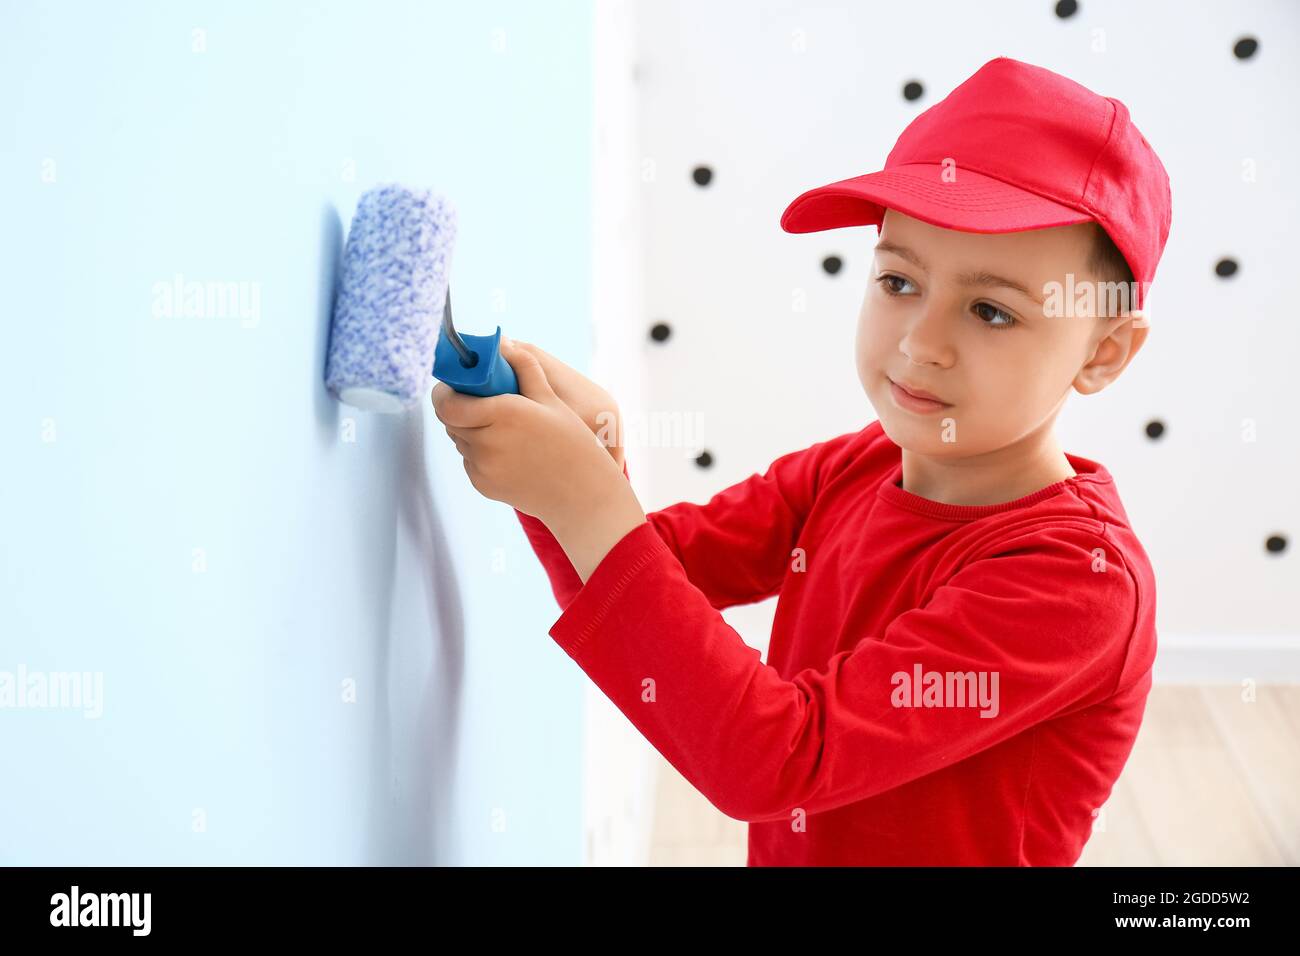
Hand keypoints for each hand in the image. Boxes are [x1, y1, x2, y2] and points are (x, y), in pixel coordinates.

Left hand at [432, 339, 627, 527]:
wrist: (581, 494)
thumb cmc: (571, 442)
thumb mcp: (551, 399)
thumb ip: (524, 367)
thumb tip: (503, 344)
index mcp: (503, 413)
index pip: (446, 403)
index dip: (444, 393)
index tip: (454, 387)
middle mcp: (487, 442)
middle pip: (449, 420)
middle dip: (458, 409)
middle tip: (478, 403)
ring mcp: (482, 466)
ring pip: (459, 441)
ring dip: (470, 431)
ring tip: (499, 429)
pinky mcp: (482, 485)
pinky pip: (469, 461)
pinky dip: (479, 453)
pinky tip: (507, 452)